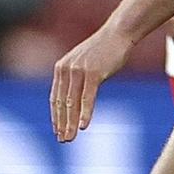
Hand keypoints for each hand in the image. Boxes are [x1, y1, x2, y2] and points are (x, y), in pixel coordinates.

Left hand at [50, 26, 134, 141]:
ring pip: (72, 103)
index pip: (55, 98)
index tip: (58, 131)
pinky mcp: (93, 73)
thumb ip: (77, 78)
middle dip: (62, 123)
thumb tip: (76, 96)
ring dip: (71, 123)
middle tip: (63, 140)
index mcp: (61, 68)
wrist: (118, 34)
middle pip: (62, 103)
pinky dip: (85, 113)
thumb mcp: (84, 63)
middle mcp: (66, 70)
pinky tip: (83, 126)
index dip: (56, 116)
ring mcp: (78, 71)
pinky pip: (87, 98)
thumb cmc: (104, 49)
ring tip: (70, 137)